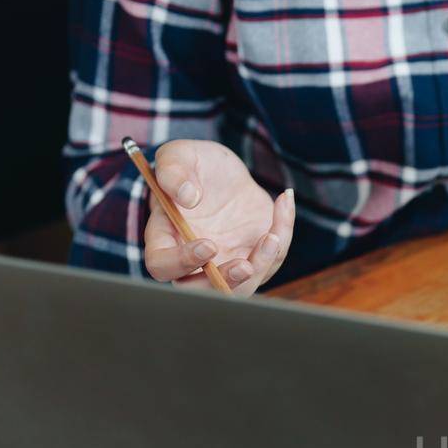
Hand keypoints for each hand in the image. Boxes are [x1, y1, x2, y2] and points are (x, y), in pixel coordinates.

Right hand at [143, 139, 295, 296]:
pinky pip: (272, 257)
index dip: (182, 263)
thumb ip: (173, 173)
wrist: (225, 171)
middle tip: (245, 265)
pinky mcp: (254, 256)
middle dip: (226, 282)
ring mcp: (225, 262)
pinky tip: (284, 200)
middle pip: (203, 291)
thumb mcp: (178, 156)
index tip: (208, 245)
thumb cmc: (192, 165)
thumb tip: (187, 197)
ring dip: (261, 265)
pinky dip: (283, 232)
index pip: (163, 266)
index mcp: (165, 238)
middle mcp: (193, 260)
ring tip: (273, 235)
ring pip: (243, 285)